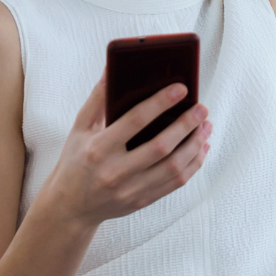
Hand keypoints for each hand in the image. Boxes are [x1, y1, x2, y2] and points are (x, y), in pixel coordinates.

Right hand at [38, 78, 211, 226]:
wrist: (70, 207)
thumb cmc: (75, 161)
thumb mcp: (80, 128)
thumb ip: (97, 99)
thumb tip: (113, 68)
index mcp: (98, 149)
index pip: (135, 121)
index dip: (160, 103)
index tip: (181, 88)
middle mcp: (115, 172)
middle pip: (160, 147)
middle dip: (186, 124)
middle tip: (202, 108)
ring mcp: (130, 190)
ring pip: (173, 167)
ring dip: (195, 144)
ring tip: (206, 125)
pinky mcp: (142, 201)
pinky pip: (176, 183)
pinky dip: (194, 164)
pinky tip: (201, 147)